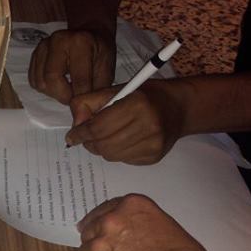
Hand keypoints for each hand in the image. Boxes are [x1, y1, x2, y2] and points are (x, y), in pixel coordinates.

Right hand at [28, 29, 115, 104]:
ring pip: (40, 82)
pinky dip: (45, 88)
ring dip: (53, 92)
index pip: (78, 79)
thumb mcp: (106, 68)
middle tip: (72, 98)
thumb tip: (87, 112)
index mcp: (80, 42)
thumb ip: (97, 90)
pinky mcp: (35, 54)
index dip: (81, 97)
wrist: (89, 32)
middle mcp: (58, 40)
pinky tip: (57, 84)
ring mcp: (44, 46)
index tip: (83, 104)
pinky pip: (33, 80)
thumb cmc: (99, 52)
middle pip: (51, 80)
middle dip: (62, 96)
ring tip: (65, 89)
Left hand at [65, 79, 188, 163]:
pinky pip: (123, 160)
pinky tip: (124, 141)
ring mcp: (153, 144)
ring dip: (102, 148)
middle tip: (87, 137)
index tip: (72, 137)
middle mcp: (148, 125)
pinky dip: (117, 153)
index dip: (81, 133)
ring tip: (106, 137)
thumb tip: (75, 126)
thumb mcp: (116, 90)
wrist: (178, 108)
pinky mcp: (154, 157)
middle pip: (103, 145)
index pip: (98, 127)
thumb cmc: (144, 96)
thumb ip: (89, 102)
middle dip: (90, 142)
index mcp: (137, 104)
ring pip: (111, 156)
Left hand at [76, 194, 206, 250]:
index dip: (104, 220)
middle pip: (91, 229)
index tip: (99, 226)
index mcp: (130, 207)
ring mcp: (97, 250)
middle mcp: (109, 224)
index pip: (107, 208)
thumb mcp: (167, 227)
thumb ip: (142, 224)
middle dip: (96, 239)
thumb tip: (136, 235)